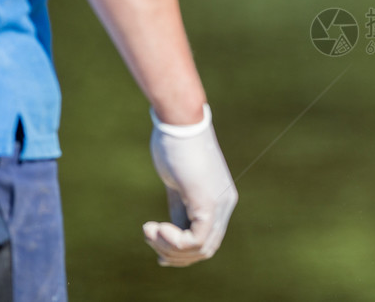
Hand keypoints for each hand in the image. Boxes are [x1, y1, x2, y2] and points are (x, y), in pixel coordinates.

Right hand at [143, 104, 237, 266]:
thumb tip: (168, 234)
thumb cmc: (175, 145)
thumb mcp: (177, 183)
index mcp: (220, 199)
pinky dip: (172, 242)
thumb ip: (179, 208)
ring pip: (200, 249)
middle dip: (173, 252)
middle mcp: (225, 203)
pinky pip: (195, 240)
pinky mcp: (207, 202)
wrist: (180, 121)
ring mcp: (219, 204)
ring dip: (169, 248)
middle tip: (149, 236)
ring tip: (149, 231)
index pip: (207, 239)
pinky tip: (156, 228)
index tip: (155, 242)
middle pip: (205, 249)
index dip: (180, 250)